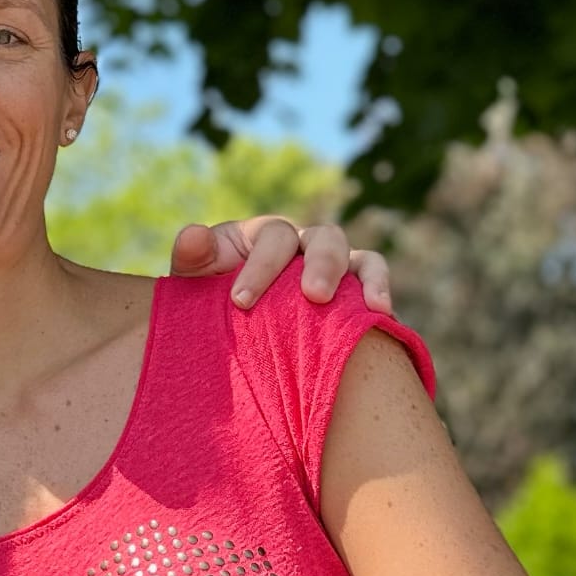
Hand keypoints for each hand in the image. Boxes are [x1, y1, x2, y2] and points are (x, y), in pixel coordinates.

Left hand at [169, 216, 392, 312]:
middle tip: (314, 296)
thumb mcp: (193, 285)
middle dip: (322, 264)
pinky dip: (381, 293)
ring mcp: (333, 269)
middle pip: (324, 238)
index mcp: (263, 237)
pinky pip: (375, 285)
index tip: (241, 302)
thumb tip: (193, 235)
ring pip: (360, 258)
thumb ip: (192, 259)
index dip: (260, 267)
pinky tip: (383, 315)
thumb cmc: (209, 306)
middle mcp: (302, 246)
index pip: (272, 238)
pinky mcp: (354, 296)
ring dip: (365, 277)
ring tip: (369, 305)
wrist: (230, 340)